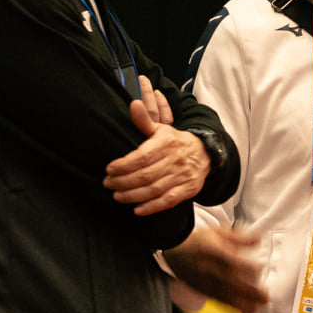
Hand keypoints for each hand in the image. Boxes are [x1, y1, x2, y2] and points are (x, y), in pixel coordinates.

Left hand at [103, 74, 206, 213]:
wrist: (204, 154)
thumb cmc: (174, 142)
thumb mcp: (161, 129)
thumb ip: (144, 119)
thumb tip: (133, 103)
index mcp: (166, 143)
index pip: (141, 156)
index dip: (123, 165)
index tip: (109, 169)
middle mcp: (174, 160)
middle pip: (145, 175)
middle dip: (123, 182)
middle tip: (108, 184)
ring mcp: (182, 176)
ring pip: (153, 189)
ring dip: (132, 195)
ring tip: (117, 196)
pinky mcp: (187, 190)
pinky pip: (167, 201)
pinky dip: (151, 207)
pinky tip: (137, 209)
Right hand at [162, 224, 266, 312]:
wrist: (174, 250)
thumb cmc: (200, 239)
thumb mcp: (218, 231)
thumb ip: (238, 236)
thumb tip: (258, 238)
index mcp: (210, 249)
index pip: (227, 259)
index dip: (242, 265)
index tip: (259, 269)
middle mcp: (206, 267)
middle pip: (228, 280)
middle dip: (247, 290)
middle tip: (265, 296)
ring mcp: (203, 281)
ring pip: (223, 293)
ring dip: (241, 302)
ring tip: (257, 308)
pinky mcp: (202, 290)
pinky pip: (218, 300)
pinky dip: (232, 307)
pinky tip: (246, 311)